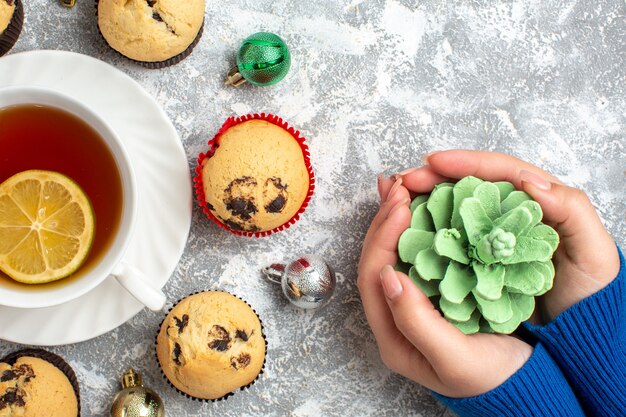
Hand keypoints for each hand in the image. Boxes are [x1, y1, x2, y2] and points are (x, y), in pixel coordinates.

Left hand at [357, 175, 531, 397]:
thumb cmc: (492, 379)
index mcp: (393, 335)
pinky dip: (420, 227)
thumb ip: (416, 322)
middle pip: (379, 260)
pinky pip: (420, 254)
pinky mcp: (435, 292)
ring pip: (397, 254)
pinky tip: (425, 205)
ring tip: (403, 186)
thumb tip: (387, 276)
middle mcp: (397, 317)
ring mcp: (415, 302)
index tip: (400, 205)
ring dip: (398, 219)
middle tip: (398, 184)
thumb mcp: (455, 358)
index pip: (373, 278)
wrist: (525, 386)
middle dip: (386, 220)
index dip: (383, 237)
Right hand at [401, 150, 619, 321]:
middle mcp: (508, 216)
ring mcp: (490, 239)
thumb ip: (570, 210)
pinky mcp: (477, 262)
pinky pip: (449, 241)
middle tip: (402, 181)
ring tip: (395, 198)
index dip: (463, 162)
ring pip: (452, 211)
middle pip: (466, 186)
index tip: (433, 161)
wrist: (580, 334)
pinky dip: (426, 233)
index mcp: (535, 202)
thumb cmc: (590, 290)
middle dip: (432, 178)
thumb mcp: (592, 250)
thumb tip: (529, 181)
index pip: (497, 172)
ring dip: (422, 202)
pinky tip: (405, 231)